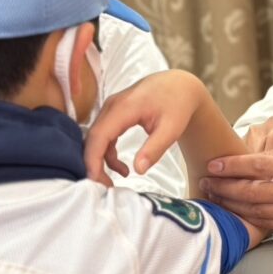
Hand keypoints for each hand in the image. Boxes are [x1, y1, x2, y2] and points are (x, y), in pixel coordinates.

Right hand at [84, 70, 203, 185]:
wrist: (180, 85)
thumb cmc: (178, 104)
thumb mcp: (171, 129)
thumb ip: (155, 149)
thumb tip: (138, 170)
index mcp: (124, 107)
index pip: (99, 136)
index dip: (92, 160)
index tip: (95, 181)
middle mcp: (112, 105)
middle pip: (92, 138)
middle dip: (93, 165)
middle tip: (104, 188)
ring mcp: (111, 108)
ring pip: (96, 138)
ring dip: (100, 161)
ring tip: (114, 182)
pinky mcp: (114, 113)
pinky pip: (104, 136)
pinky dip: (108, 153)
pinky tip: (122, 168)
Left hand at [199, 141, 272, 234]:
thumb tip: (246, 158)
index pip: (257, 166)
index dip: (232, 166)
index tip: (214, 165)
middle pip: (250, 191)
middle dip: (223, 187)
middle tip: (206, 182)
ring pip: (254, 210)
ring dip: (230, 203)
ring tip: (214, 195)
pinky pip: (264, 222)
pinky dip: (246, 216)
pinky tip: (234, 209)